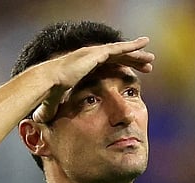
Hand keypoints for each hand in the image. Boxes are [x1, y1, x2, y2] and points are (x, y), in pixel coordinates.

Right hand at [33, 37, 154, 123]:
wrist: (47, 83)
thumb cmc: (50, 94)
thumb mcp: (61, 105)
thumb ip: (61, 110)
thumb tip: (44, 124)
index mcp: (85, 68)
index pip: (107, 68)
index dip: (120, 70)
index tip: (131, 75)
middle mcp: (90, 58)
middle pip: (117, 58)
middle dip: (132, 61)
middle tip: (148, 67)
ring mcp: (94, 53)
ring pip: (121, 52)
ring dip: (136, 54)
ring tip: (151, 58)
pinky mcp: (97, 52)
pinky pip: (118, 49)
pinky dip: (131, 46)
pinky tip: (144, 46)